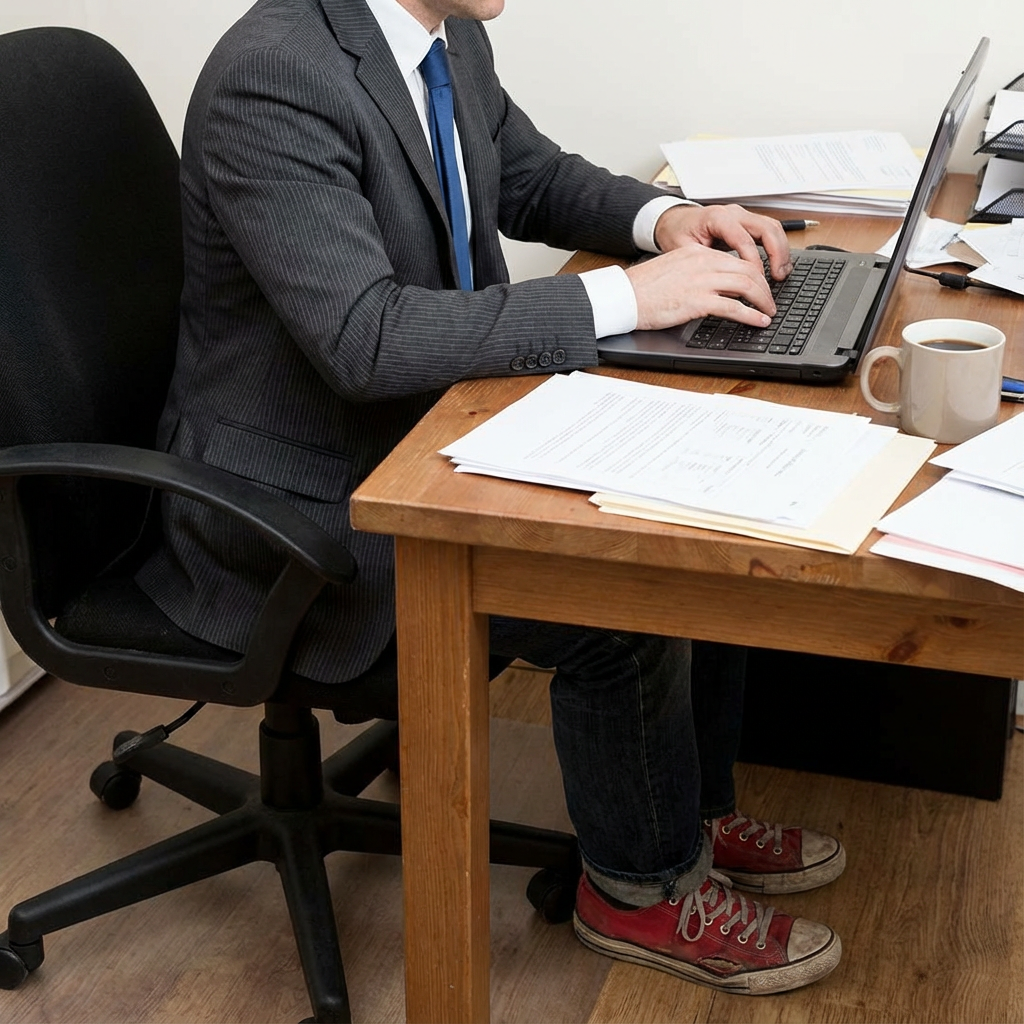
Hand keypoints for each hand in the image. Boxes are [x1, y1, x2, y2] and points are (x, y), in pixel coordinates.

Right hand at [625, 244, 776, 331]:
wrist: (624, 296)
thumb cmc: (642, 289)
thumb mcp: (674, 270)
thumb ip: (696, 273)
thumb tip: (716, 289)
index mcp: (697, 253)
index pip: (736, 259)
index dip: (754, 275)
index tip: (759, 287)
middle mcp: (703, 262)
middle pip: (748, 269)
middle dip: (764, 287)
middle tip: (769, 301)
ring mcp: (701, 281)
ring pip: (747, 285)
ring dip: (763, 301)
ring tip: (768, 312)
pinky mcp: (698, 301)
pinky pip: (734, 307)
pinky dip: (751, 315)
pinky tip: (759, 321)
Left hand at [654, 204, 791, 280]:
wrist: (674, 221)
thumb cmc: (676, 234)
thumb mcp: (683, 250)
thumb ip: (703, 265)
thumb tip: (724, 285)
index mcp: (717, 218)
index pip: (744, 239)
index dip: (753, 263)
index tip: (757, 282)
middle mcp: (734, 213)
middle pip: (767, 228)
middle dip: (776, 254)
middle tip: (777, 277)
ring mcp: (743, 216)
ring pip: (773, 228)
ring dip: (782, 251)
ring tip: (781, 274)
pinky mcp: (747, 223)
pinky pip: (770, 231)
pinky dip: (778, 248)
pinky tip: (778, 266)